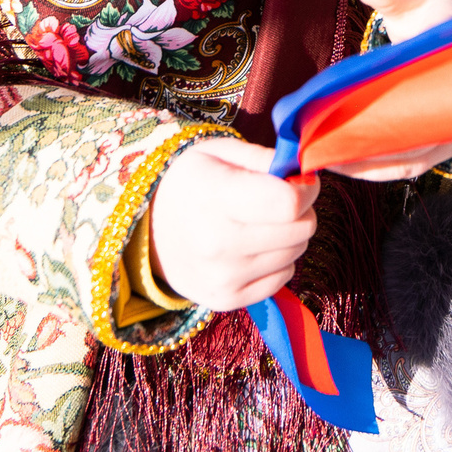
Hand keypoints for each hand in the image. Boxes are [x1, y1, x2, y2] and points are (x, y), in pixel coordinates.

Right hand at [147, 138, 318, 308]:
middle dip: (302, 210)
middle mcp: (215, 243)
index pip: (287, 202)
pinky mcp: (226, 300)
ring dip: (289, 236)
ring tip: (260, 223)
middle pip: (299, 230)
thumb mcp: (220, 151)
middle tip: (280, 200)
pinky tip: (252, 247)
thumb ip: (265, 158)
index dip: (305, 189)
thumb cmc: (189, 181)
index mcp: (213, 196)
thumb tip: (303, 174)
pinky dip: (277, 261)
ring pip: (295, 253)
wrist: (145, 228)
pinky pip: (282, 278)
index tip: (299, 181)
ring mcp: (221, 277)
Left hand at [321, 0, 451, 179]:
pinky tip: (336, 161)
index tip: (337, 118)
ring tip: (317, 154)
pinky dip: (370, 166)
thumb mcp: (416, 2)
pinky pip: (402, 166)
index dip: (380, 118)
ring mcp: (448, 138)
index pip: (419, 106)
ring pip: (402, 161)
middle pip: (407, 144)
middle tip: (314, 143)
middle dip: (361, 145)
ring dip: (361, 160)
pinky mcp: (434, 149)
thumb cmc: (437, 22)